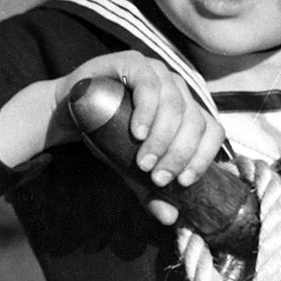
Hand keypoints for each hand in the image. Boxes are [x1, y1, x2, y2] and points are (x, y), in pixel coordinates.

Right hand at [54, 52, 224, 224]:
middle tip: (156, 176)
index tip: (184, 182)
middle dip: (178, 154)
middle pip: (194, 121)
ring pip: (176, 103)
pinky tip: (137, 132)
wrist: (69, 113)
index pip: (212, 131)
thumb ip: (151, 190)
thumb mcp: (132, 168)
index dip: (204, 157)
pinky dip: (147, 110)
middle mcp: (178, 88)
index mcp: (187, 110)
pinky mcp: (133, 62)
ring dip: (163, 137)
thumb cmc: (108, 136)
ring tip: (143, 160)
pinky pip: (149, 84)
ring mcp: (158, 72)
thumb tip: (172, 218)